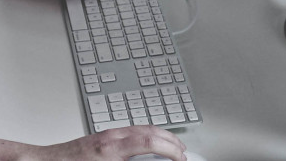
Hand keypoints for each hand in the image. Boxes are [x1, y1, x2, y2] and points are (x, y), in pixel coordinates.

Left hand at [36, 126, 186, 160]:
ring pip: (141, 128)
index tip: (182, 158)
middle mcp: (110, 138)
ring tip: (173, 148)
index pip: (149, 143)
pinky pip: (131, 131)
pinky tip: (151, 145)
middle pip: (149, 132)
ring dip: (161, 137)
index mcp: (110, 150)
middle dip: (171, 142)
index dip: (170, 150)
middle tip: (184, 155)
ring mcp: (106, 134)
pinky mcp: (102, 136)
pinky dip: (147, 135)